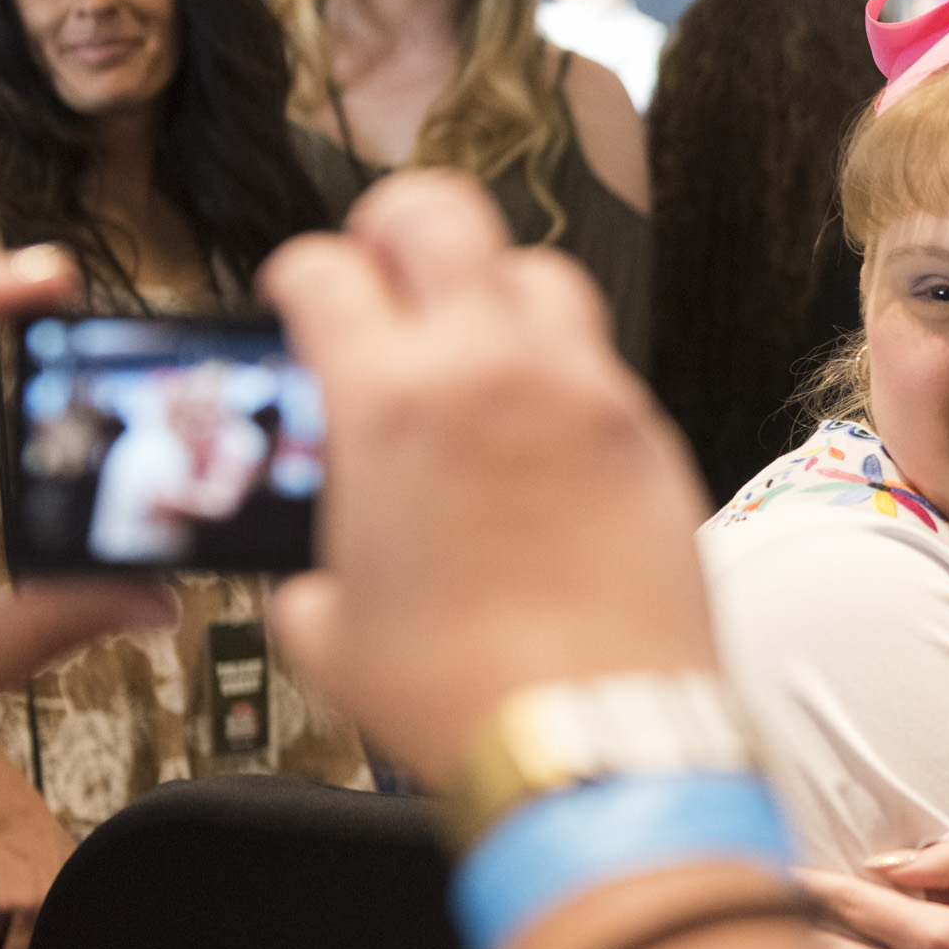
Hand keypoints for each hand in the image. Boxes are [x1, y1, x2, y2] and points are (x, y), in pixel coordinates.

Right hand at [260, 173, 719, 786]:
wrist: (597, 734)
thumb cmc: (465, 692)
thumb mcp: (335, 632)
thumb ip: (316, 574)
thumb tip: (319, 581)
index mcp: (389, 401)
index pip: (327, 271)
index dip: (299, 273)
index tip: (300, 293)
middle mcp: (491, 369)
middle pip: (442, 213)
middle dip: (397, 223)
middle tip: (383, 261)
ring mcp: (583, 392)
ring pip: (538, 271)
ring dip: (491, 285)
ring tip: (470, 334)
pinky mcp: (648, 433)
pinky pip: (599, 362)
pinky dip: (560, 370)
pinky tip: (540, 427)